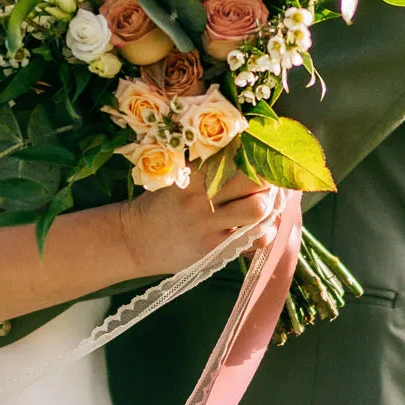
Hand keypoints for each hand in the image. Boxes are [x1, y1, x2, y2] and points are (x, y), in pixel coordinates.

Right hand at [119, 169, 287, 277]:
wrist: (135, 239)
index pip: (237, 156)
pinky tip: (255, 229)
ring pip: (257, 209)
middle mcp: (202, 195)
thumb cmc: (163, 205)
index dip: (257, 156)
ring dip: (267, 205)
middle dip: (268, 180)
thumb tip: (253, 160)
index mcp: (194, 173)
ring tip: (262, 206)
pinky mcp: (213, 248)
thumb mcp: (179, 178)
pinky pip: (253, 240)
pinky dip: (263, 234)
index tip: (264, 158)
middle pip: (254, 179)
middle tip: (268, 183)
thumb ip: (211, 169)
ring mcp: (208, 223)